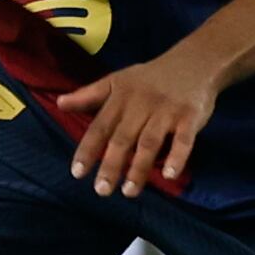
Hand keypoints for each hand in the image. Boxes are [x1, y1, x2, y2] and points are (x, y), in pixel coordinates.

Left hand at [56, 50, 219, 196]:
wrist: (194, 62)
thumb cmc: (150, 77)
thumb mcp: (116, 80)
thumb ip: (88, 95)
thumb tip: (59, 103)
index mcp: (120, 98)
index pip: (100, 127)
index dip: (88, 150)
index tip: (77, 173)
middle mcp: (141, 105)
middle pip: (123, 139)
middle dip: (111, 165)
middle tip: (101, 190)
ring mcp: (166, 111)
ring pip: (149, 143)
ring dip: (139, 168)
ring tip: (129, 192)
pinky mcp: (190, 116)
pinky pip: (183, 139)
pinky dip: (177, 157)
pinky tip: (170, 175)